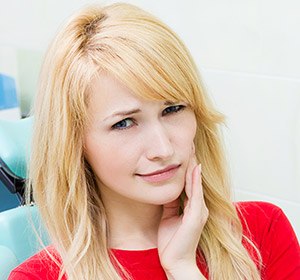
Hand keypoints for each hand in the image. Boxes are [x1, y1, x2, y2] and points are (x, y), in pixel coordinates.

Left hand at [157, 156, 207, 278]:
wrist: (175, 261)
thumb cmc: (172, 242)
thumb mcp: (168, 217)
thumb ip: (170, 203)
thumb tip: (168, 191)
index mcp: (191, 207)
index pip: (189, 182)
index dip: (187, 167)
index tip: (184, 152)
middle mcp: (198, 206)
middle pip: (194, 179)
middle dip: (191, 162)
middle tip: (189, 144)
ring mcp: (198, 211)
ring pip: (195, 183)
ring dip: (194, 166)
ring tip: (192, 150)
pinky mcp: (196, 216)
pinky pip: (195, 194)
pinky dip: (195, 180)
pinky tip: (195, 168)